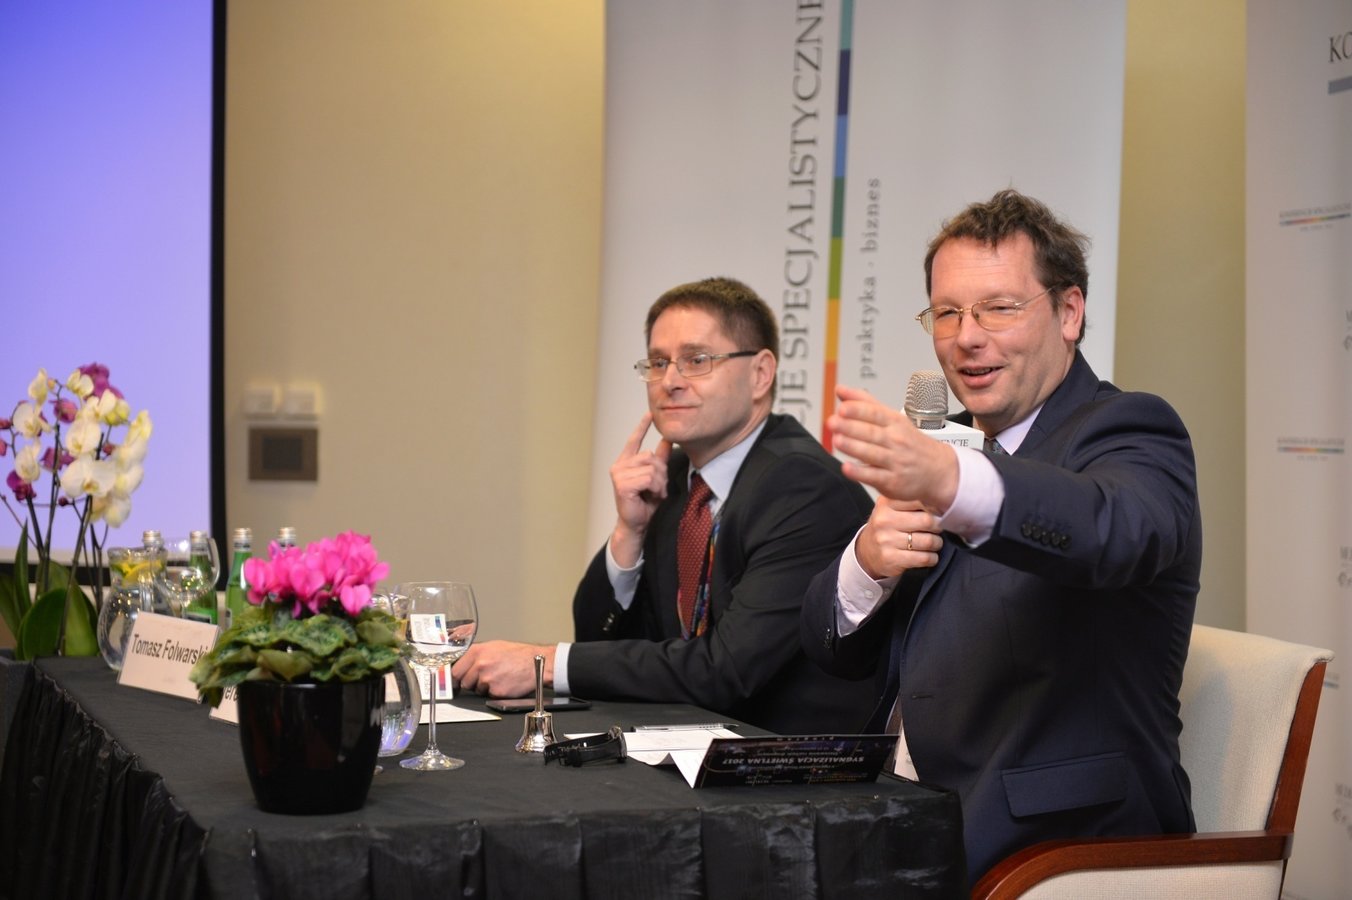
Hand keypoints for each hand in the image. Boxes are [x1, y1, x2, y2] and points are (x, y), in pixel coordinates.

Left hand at [452, 640, 554, 697]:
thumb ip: (476, 655)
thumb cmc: (517, 654)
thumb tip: (461, 663)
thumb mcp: (493, 646)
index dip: (456, 677)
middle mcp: (480, 665)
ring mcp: (487, 679)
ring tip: (497, 678)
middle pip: (463, 682)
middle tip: (482, 679)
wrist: (536, 663)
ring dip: (483, 688)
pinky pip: (488, 696)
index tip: (455, 682)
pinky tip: (503, 683)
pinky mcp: (496, 691)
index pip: (455, 670)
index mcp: (477, 652)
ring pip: (476, 690)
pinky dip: (494, 693)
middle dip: (470, 683)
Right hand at [608, 412, 671, 566]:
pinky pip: (648, 478)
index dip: (642, 426)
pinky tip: (650, 496)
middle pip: (650, 456)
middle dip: (660, 472)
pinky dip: (654, 488)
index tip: (649, 413)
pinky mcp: (622, 484)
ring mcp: (619, 474)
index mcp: (626, 462)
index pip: (634, 440)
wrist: (637, 523)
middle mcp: (619, 465)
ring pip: (650, 467)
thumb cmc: (644, 503)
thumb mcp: (656, 478)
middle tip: (657, 488)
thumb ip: (660, 459)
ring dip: (658, 482)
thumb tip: (667, 440)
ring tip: (654, 493)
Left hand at [830, 385, 959, 510]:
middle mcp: (895, 441)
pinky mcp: (892, 482)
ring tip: (837, 440)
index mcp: (894, 423)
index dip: (858, 410)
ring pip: (872, 453)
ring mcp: (894, 461)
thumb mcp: (893, 419)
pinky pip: (874, 476)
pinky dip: (860, 472)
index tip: (843, 408)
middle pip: (872, 432)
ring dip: (853, 447)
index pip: (876, 414)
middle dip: (851, 427)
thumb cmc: (911, 443)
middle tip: (833, 422)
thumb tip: (840, 389)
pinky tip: (847, 467)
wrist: (939, 471)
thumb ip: (865, 403)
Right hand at [855, 498, 942, 579]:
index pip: (919, 499)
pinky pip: (923, 558)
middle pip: (927, 520)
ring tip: (934, 542)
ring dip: (937, 543)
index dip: (934, 507)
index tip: (937, 511)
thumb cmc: (887, 527)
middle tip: (937, 529)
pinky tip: (929, 556)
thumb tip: (941, 502)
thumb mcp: (892, 508)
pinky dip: (932, 558)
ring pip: (928, 541)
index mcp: (887, 503)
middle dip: (938, 526)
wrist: (867, 551)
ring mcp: (886, 540)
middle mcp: (884, 520)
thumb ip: (912, 501)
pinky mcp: (891, 558)